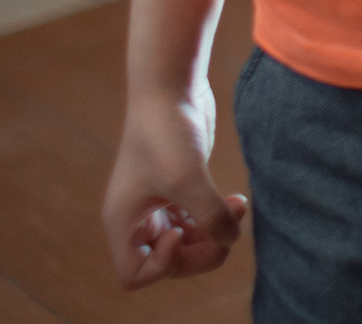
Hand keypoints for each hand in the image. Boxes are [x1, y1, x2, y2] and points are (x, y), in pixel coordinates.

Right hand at [102, 87, 248, 289]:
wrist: (171, 86)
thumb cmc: (167, 131)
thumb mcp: (189, 180)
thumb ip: (211, 218)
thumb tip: (230, 239)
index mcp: (123, 221)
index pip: (136, 274)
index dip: (164, 266)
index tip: (180, 231)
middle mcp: (137, 217)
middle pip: (169, 263)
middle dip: (202, 252)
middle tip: (228, 230)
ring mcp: (159, 203)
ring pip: (188, 244)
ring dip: (215, 234)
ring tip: (238, 208)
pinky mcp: (181, 187)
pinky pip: (199, 222)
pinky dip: (218, 218)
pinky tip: (238, 202)